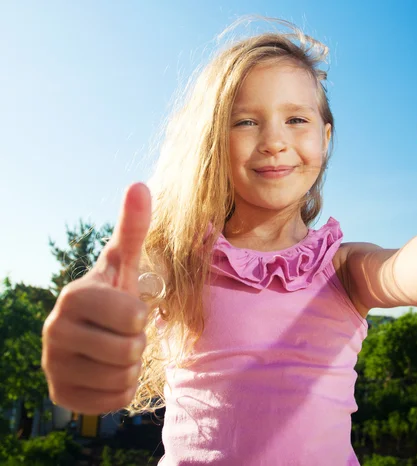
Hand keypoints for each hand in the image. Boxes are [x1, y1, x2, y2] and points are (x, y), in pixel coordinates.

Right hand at [42, 183, 151, 413]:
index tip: (126, 309)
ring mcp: (52, 367)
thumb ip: (132, 227)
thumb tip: (140, 184)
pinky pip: (114, 402)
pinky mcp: (60, 396)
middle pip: (130, 351)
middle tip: (122, 333)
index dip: (141, 315)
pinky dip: (121, 390)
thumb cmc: (114, 293)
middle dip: (137, 343)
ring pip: (123, 378)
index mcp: (73, 297)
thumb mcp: (124, 263)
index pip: (133, 318)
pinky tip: (107, 371)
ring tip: (115, 349)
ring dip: (130, 366)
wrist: (91, 331)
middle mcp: (54, 332)